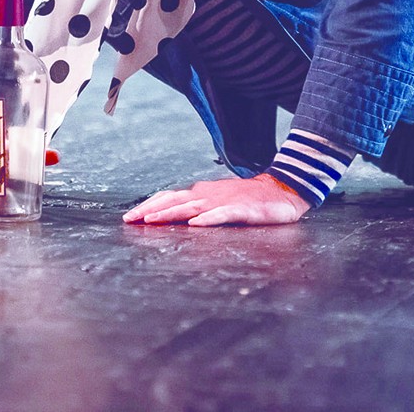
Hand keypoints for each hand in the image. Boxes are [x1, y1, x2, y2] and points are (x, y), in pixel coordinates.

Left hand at [123, 174, 309, 226]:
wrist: (283, 189)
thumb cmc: (250, 199)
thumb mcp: (220, 203)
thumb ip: (200, 208)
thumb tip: (177, 218)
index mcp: (203, 194)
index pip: (170, 198)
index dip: (150, 206)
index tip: (130, 217)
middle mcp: (209, 195)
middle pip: (174, 201)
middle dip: (150, 210)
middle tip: (130, 220)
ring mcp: (225, 202)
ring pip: (192, 207)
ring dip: (170, 213)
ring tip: (151, 221)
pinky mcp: (243, 210)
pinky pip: (223, 214)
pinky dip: (208, 219)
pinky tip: (196, 224)